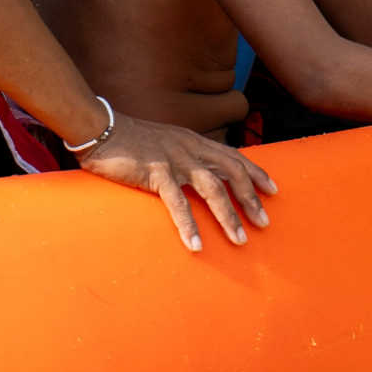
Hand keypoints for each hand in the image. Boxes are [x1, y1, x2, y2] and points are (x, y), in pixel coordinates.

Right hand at [76, 115, 276, 251]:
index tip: (273, 190)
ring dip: (229, 216)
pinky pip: (178, 202)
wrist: (98, 127)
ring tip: (240, 240)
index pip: (233, 155)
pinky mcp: (155, 172)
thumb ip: (180, 154)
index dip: (256, 172)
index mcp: (192, 140)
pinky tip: (196, 244)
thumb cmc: (127, 138)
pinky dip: (189, 224)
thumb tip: (193, 174)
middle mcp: (190, 148)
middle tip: (265, 223)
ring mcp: (174, 159)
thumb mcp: (163, 141)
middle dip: (251, 198)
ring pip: (212, 188)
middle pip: (232, 172)